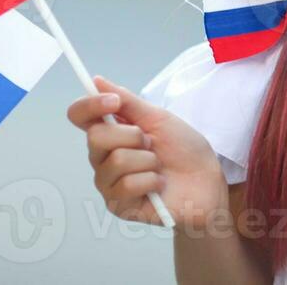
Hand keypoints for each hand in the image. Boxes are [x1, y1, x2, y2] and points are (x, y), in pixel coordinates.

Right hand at [67, 75, 229, 228]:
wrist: (206, 182)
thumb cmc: (183, 150)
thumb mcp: (158, 118)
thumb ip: (127, 101)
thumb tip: (97, 81)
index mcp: (110, 132)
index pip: (79, 115)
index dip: (90, 105)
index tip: (114, 101)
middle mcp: (102, 158)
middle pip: (95, 136)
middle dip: (133, 135)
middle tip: (151, 144)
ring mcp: (107, 183)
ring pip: (117, 160)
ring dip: (148, 160)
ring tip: (158, 167)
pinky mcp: (117, 205)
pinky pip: (128, 184)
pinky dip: (152, 180)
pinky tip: (159, 185)